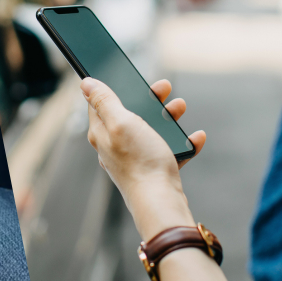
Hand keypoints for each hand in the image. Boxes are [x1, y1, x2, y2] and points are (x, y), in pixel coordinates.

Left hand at [81, 77, 205, 240]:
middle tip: (165, 88)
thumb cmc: (140, 162)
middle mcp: (115, 146)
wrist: (161, 203)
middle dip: (149, 99)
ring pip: (151, 130)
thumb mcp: (121, 122)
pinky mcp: (152, 170)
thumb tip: (85, 83)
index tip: (131, 77)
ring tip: (181, 107)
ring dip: (168, 117)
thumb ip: (104, 101)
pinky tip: (196, 138)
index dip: (116, 87)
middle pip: (130, 114)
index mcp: (103, 132)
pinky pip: (168, 150)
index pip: (100, 103)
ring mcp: (134, 158)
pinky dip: (182, 142)